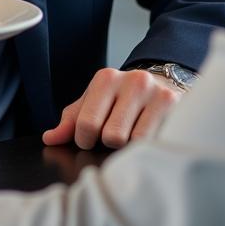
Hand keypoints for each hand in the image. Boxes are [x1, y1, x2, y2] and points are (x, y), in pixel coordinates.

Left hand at [42, 67, 181, 149]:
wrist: (163, 84)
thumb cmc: (122, 99)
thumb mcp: (95, 103)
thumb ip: (72, 121)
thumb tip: (50, 138)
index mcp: (106, 79)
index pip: (86, 124)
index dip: (86, 140)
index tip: (94, 137)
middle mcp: (132, 80)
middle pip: (111, 136)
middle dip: (111, 143)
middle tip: (119, 134)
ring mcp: (155, 92)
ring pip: (133, 140)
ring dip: (131, 146)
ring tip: (135, 133)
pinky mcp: (174, 105)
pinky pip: (154, 141)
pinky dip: (148, 146)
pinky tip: (149, 136)